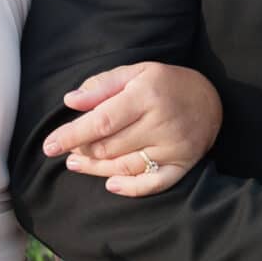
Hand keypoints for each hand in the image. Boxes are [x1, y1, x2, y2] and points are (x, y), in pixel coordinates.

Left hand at [41, 62, 221, 197]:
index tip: (49, 146)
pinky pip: (153, 184)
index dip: (72, 135)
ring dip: (96, 169)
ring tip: (77, 163)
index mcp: (146, 95)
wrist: (211, 100)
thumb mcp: (136, 72)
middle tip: (67, 150)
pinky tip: (110, 185)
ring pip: (125, 166)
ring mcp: (173, 146)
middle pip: (110, 147)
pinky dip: (130, 188)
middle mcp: (161, 122)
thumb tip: (71, 102)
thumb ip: (102, 85)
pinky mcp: (183, 164)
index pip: (101, 121)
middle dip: (82, 150)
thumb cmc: (166, 83)